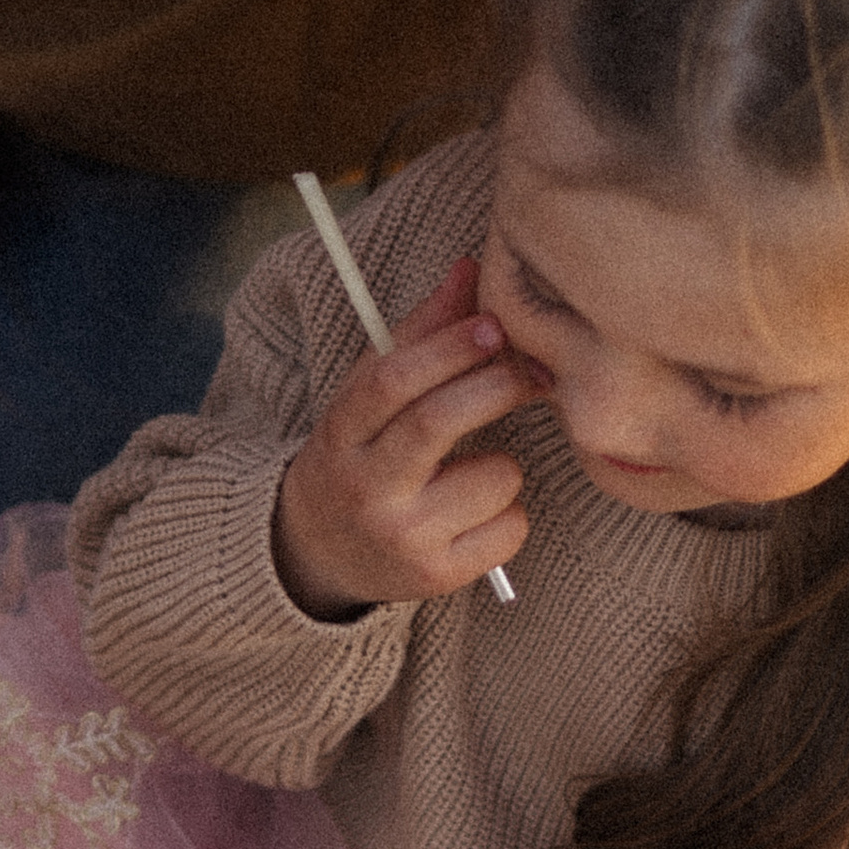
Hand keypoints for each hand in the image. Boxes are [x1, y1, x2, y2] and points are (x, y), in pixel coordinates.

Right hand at [274, 259, 533, 614]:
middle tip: (529, 374)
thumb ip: (418, 336)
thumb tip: (470, 270)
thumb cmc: (361, 457)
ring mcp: (401, 538)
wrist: (319, 554)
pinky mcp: (436, 578)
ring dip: (504, 464)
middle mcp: (366, 489)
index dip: (448, 346)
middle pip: (439, 422)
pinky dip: (509, 513)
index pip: (391, 380)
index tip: (492, 324)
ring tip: (473, 473)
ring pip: (494, 477)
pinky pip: (511, 527)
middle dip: (498, 386)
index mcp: (342, 434)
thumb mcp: (367, 398)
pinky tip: (476, 515)